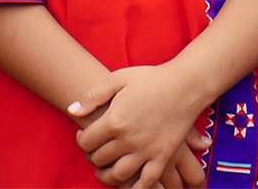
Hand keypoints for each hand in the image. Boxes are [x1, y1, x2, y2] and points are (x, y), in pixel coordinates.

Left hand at [71, 66, 212, 187]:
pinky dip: (135, 188)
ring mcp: (146, 151)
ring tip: (104, 171)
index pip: (86, 141)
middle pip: (99, 159)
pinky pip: (146, 182)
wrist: (185, 85)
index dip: (81, 140)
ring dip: (107, 176)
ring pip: (118, 175)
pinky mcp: (162, 157)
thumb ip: (93, 96)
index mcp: (115, 120)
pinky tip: (128, 184)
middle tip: (94, 151)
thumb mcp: (118, 79)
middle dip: (92, 157)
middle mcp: (128, 140)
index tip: (85, 137)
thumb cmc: (150, 79)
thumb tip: (72, 111)